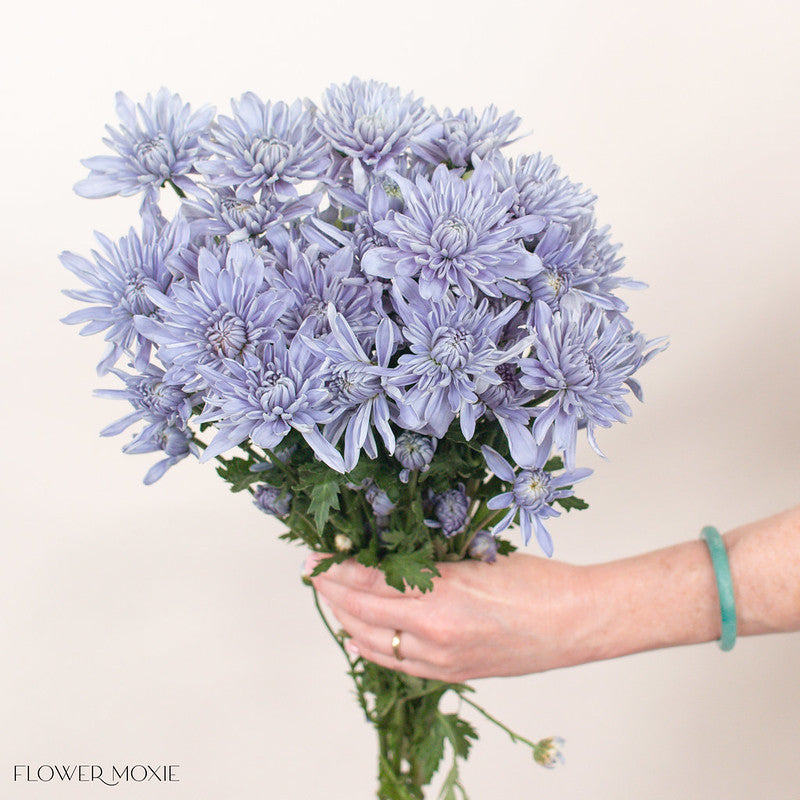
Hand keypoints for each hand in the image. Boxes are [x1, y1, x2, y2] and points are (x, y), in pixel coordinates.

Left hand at [307, 552, 591, 681]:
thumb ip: (431, 566)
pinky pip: (400, 665)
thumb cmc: (538, 584)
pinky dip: (372, 650)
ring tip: (330, 600)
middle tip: (315, 574)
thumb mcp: (476, 559)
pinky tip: (356, 641)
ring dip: (347, 620)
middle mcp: (434, 634)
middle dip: (332, 593)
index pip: (369, 583)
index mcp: (440, 597)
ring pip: (376, 642)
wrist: (577, 623)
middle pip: (363, 614)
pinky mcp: (454, 674)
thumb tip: (393, 561)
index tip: (317, 557)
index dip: (337, 569)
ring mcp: (442, 660)